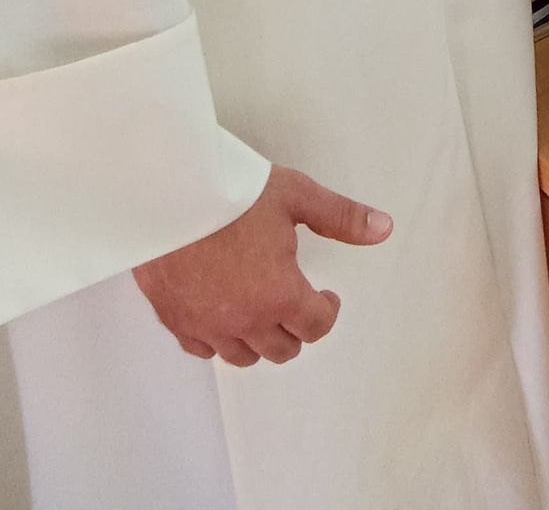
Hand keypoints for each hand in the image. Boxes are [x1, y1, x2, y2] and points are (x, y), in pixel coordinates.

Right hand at [133, 164, 391, 367]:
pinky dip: (217, 339)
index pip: (316, 326)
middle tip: (298, 303)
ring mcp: (205, 326)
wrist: (165, 191)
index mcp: (279, 294)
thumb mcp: (296, 196)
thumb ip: (341, 217)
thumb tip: (384, 228)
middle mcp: (244, 321)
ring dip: (258, 339)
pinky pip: (202, 349)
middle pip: (281, 349)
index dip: (327, 310)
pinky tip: (222, 314)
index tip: (326, 295)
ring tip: (262, 309)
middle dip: (296, 328)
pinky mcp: (174, 320)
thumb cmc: (230, 191)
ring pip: (242, 356)